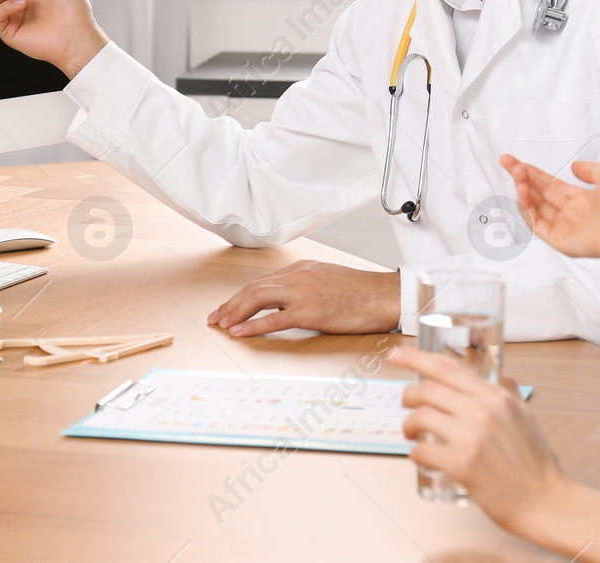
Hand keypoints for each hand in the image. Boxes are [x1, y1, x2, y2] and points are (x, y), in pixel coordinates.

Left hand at [208, 261, 399, 336]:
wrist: (384, 295)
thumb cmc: (362, 292)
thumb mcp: (328, 280)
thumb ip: (304, 287)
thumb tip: (285, 304)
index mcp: (302, 268)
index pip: (262, 281)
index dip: (241, 296)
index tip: (228, 308)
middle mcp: (298, 276)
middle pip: (254, 288)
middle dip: (230, 303)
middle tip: (215, 317)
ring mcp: (303, 292)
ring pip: (258, 298)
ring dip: (235, 312)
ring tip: (222, 324)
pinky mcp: (311, 310)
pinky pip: (274, 319)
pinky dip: (253, 325)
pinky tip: (240, 332)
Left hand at [389, 345, 574, 545]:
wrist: (546, 502)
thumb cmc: (537, 465)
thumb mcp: (527, 418)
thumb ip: (510, 394)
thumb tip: (500, 377)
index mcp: (496, 396)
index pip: (447, 367)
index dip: (415, 357)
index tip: (396, 355)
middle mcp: (483, 410)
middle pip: (427, 389)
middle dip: (408, 395)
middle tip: (405, 404)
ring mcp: (472, 436)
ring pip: (420, 417)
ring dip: (407, 425)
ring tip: (411, 433)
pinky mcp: (462, 464)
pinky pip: (422, 450)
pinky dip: (415, 453)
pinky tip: (420, 456)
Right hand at [500, 156, 599, 261]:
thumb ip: (591, 169)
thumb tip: (575, 166)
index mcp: (584, 201)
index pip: (553, 185)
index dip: (536, 173)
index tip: (520, 163)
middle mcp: (573, 215)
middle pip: (541, 194)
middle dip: (523, 177)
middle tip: (508, 162)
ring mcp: (565, 228)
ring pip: (536, 208)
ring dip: (524, 190)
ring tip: (516, 174)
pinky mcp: (559, 240)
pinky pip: (537, 224)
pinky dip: (527, 208)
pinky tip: (522, 192)